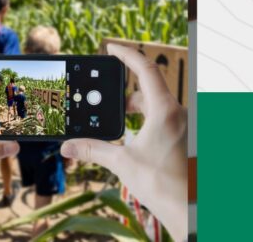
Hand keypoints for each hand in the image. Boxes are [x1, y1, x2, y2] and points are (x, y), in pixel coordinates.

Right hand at [61, 44, 187, 241]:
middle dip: (125, 92)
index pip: (146, 70)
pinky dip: (146, 120)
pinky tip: (134, 137)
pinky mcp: (183, 137)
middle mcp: (178, 114)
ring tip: (117, 120)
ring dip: (136, 109)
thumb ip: (93, 150)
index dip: (127, 55)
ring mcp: (183, 125)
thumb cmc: (163, 184)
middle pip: (148, 89)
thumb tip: (68, 146)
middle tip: (107, 97)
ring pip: (156, 105)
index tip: (111, 48)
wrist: (189, 208)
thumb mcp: (122, 162)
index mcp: (165, 112)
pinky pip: (162, 118)